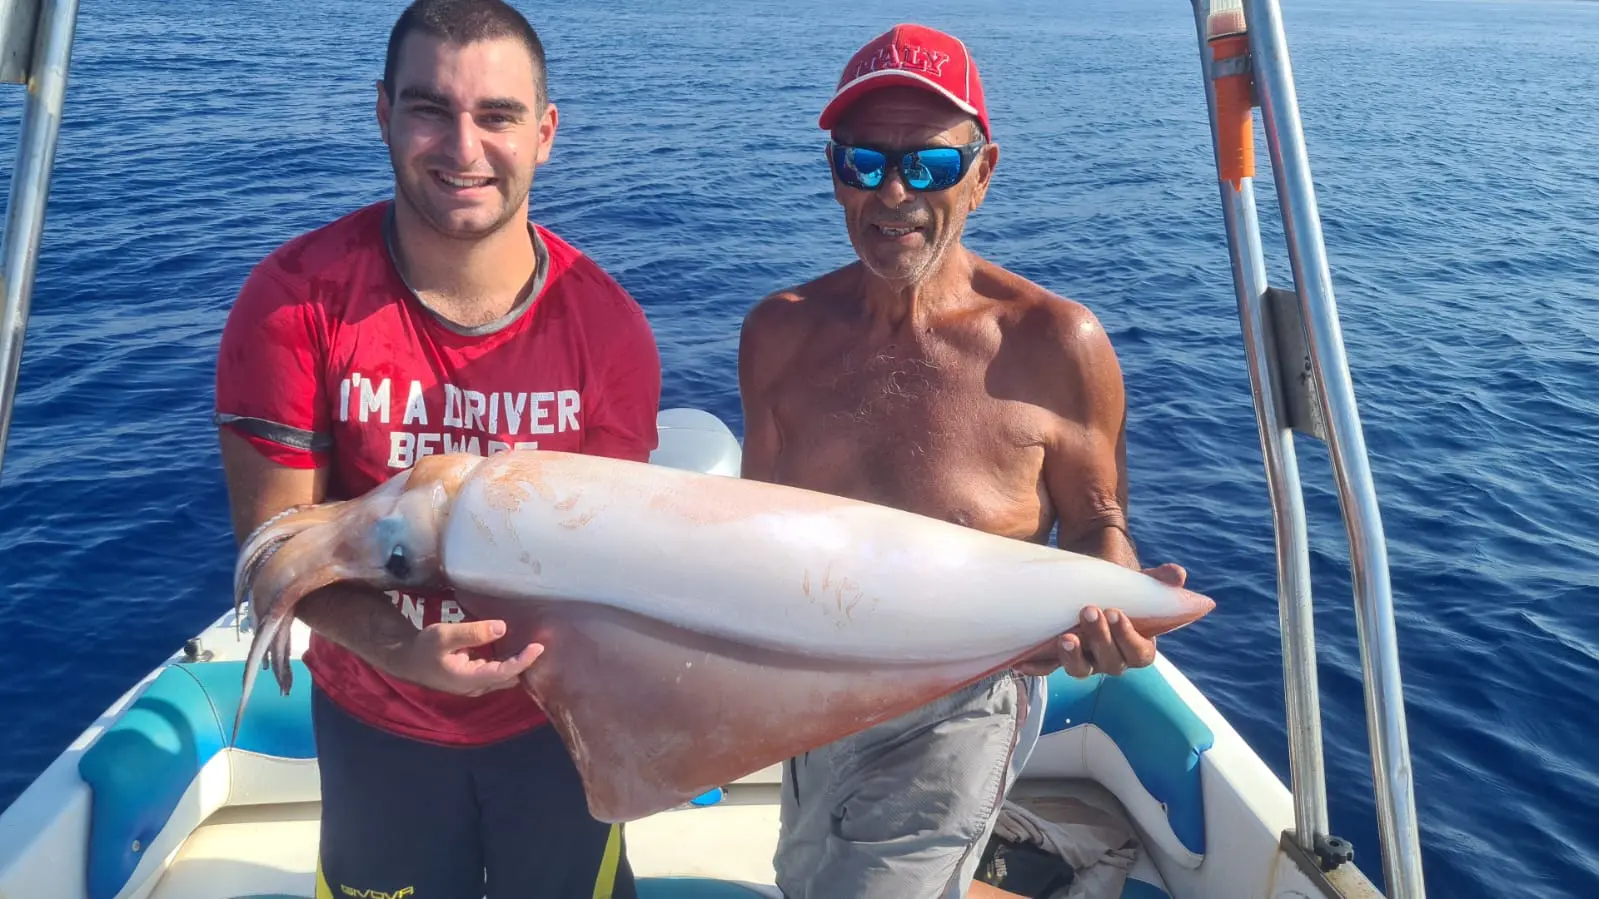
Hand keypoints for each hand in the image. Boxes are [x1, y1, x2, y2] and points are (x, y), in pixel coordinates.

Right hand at [381, 619, 543, 696]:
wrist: (407, 658)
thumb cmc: (424, 647)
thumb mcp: (444, 635)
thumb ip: (473, 633)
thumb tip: (502, 628)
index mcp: (469, 679)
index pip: (504, 673)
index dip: (523, 661)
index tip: (539, 647)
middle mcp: (475, 686)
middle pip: (508, 678)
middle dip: (525, 664)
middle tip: (543, 643)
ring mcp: (474, 685)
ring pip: (503, 677)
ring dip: (518, 663)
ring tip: (534, 644)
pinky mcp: (473, 678)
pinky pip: (496, 672)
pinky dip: (508, 661)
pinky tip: (516, 646)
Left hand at [1015, 563, 1186, 678]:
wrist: (1083, 579)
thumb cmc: (1116, 586)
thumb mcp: (1134, 582)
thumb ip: (1156, 581)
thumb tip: (1178, 574)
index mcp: (1135, 645)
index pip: (1140, 654)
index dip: (1129, 638)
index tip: (1117, 613)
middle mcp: (1109, 658)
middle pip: (1110, 662)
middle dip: (1100, 639)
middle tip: (1088, 610)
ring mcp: (1083, 659)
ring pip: (1080, 669)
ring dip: (1073, 656)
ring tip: (1065, 636)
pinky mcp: (1056, 655)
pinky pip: (1046, 668)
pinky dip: (1035, 667)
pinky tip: (1021, 661)